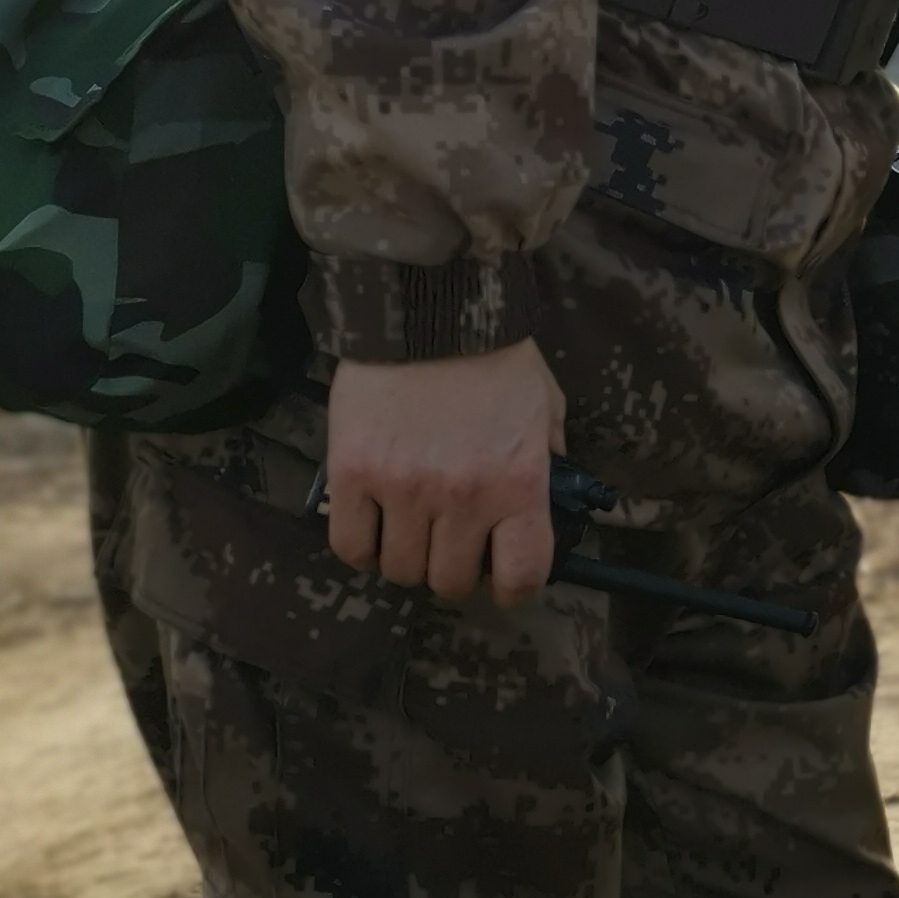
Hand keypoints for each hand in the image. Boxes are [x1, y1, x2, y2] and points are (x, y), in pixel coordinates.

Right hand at [325, 342, 568, 608]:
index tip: (504, 576)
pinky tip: (375, 525)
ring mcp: (403, 490)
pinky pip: (350, 546)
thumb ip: (548, 461)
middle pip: (451, 580)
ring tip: (412, 531)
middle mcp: (463, 498)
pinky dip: (363, 547)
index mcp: (519, 483)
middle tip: (453, 546)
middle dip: (455, 570)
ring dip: (408, 558)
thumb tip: (548, 504)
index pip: (522, 575)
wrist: (428, 310)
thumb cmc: (495, 358)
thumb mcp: (546, 408)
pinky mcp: (352, 476)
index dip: (514, 587)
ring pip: (400, 570)